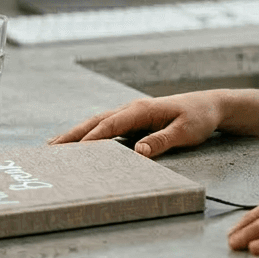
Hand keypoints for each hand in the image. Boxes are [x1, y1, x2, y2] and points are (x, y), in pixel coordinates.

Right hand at [47, 92, 223, 157]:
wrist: (210, 105)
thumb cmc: (198, 118)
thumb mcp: (185, 131)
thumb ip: (162, 140)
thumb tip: (138, 152)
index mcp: (141, 109)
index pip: (110, 125)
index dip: (91, 138)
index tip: (73, 152)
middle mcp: (131, 109)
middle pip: (96, 122)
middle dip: (72, 135)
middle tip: (49, 150)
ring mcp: (130, 114)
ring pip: (97, 123)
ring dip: (75, 134)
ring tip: (52, 147)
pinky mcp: (133, 121)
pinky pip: (105, 128)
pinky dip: (88, 135)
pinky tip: (77, 143)